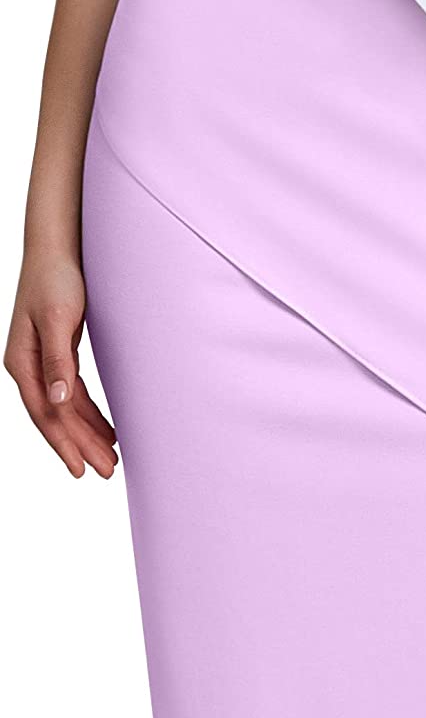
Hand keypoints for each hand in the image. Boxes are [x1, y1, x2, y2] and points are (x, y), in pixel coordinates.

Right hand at [4, 248, 117, 478]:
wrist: (56, 247)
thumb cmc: (55, 278)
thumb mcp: (58, 319)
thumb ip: (58, 360)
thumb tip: (56, 402)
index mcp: (22, 362)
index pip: (45, 413)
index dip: (63, 443)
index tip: (81, 469)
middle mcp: (29, 366)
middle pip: (56, 416)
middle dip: (80, 445)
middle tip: (107, 470)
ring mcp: (43, 360)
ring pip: (65, 407)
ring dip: (86, 431)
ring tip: (110, 456)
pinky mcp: (59, 351)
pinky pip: (72, 391)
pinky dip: (87, 410)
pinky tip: (104, 425)